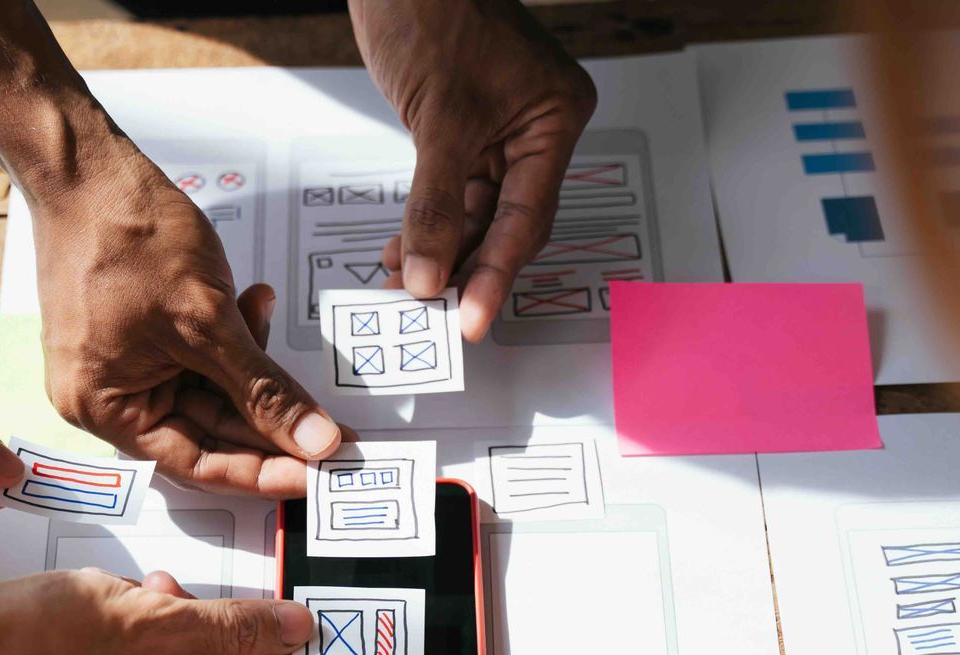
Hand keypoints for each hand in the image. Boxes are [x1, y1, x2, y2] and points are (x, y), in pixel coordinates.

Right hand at [30, 156, 342, 496]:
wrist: (84, 165)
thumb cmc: (121, 231)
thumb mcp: (206, 321)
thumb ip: (263, 389)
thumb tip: (310, 440)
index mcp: (105, 409)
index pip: (198, 463)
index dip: (262, 472)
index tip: (314, 473)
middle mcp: (106, 396)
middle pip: (206, 430)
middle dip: (267, 416)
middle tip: (325, 423)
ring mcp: (121, 364)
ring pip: (209, 389)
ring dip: (250, 363)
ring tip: (267, 315)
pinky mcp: (137, 333)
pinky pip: (197, 355)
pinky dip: (230, 337)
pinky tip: (252, 303)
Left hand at [352, 0, 596, 339]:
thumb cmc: (435, 9)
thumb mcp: (439, 116)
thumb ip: (434, 202)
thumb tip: (429, 273)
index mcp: (555, 118)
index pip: (527, 216)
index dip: (497, 272)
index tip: (474, 318)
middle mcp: (535, 130)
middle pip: (506, 224)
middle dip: (467, 267)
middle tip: (436, 310)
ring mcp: (498, 133)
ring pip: (474, 215)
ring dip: (439, 252)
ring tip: (407, 285)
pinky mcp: (461, 133)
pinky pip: (449, 194)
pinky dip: (426, 225)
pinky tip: (403, 253)